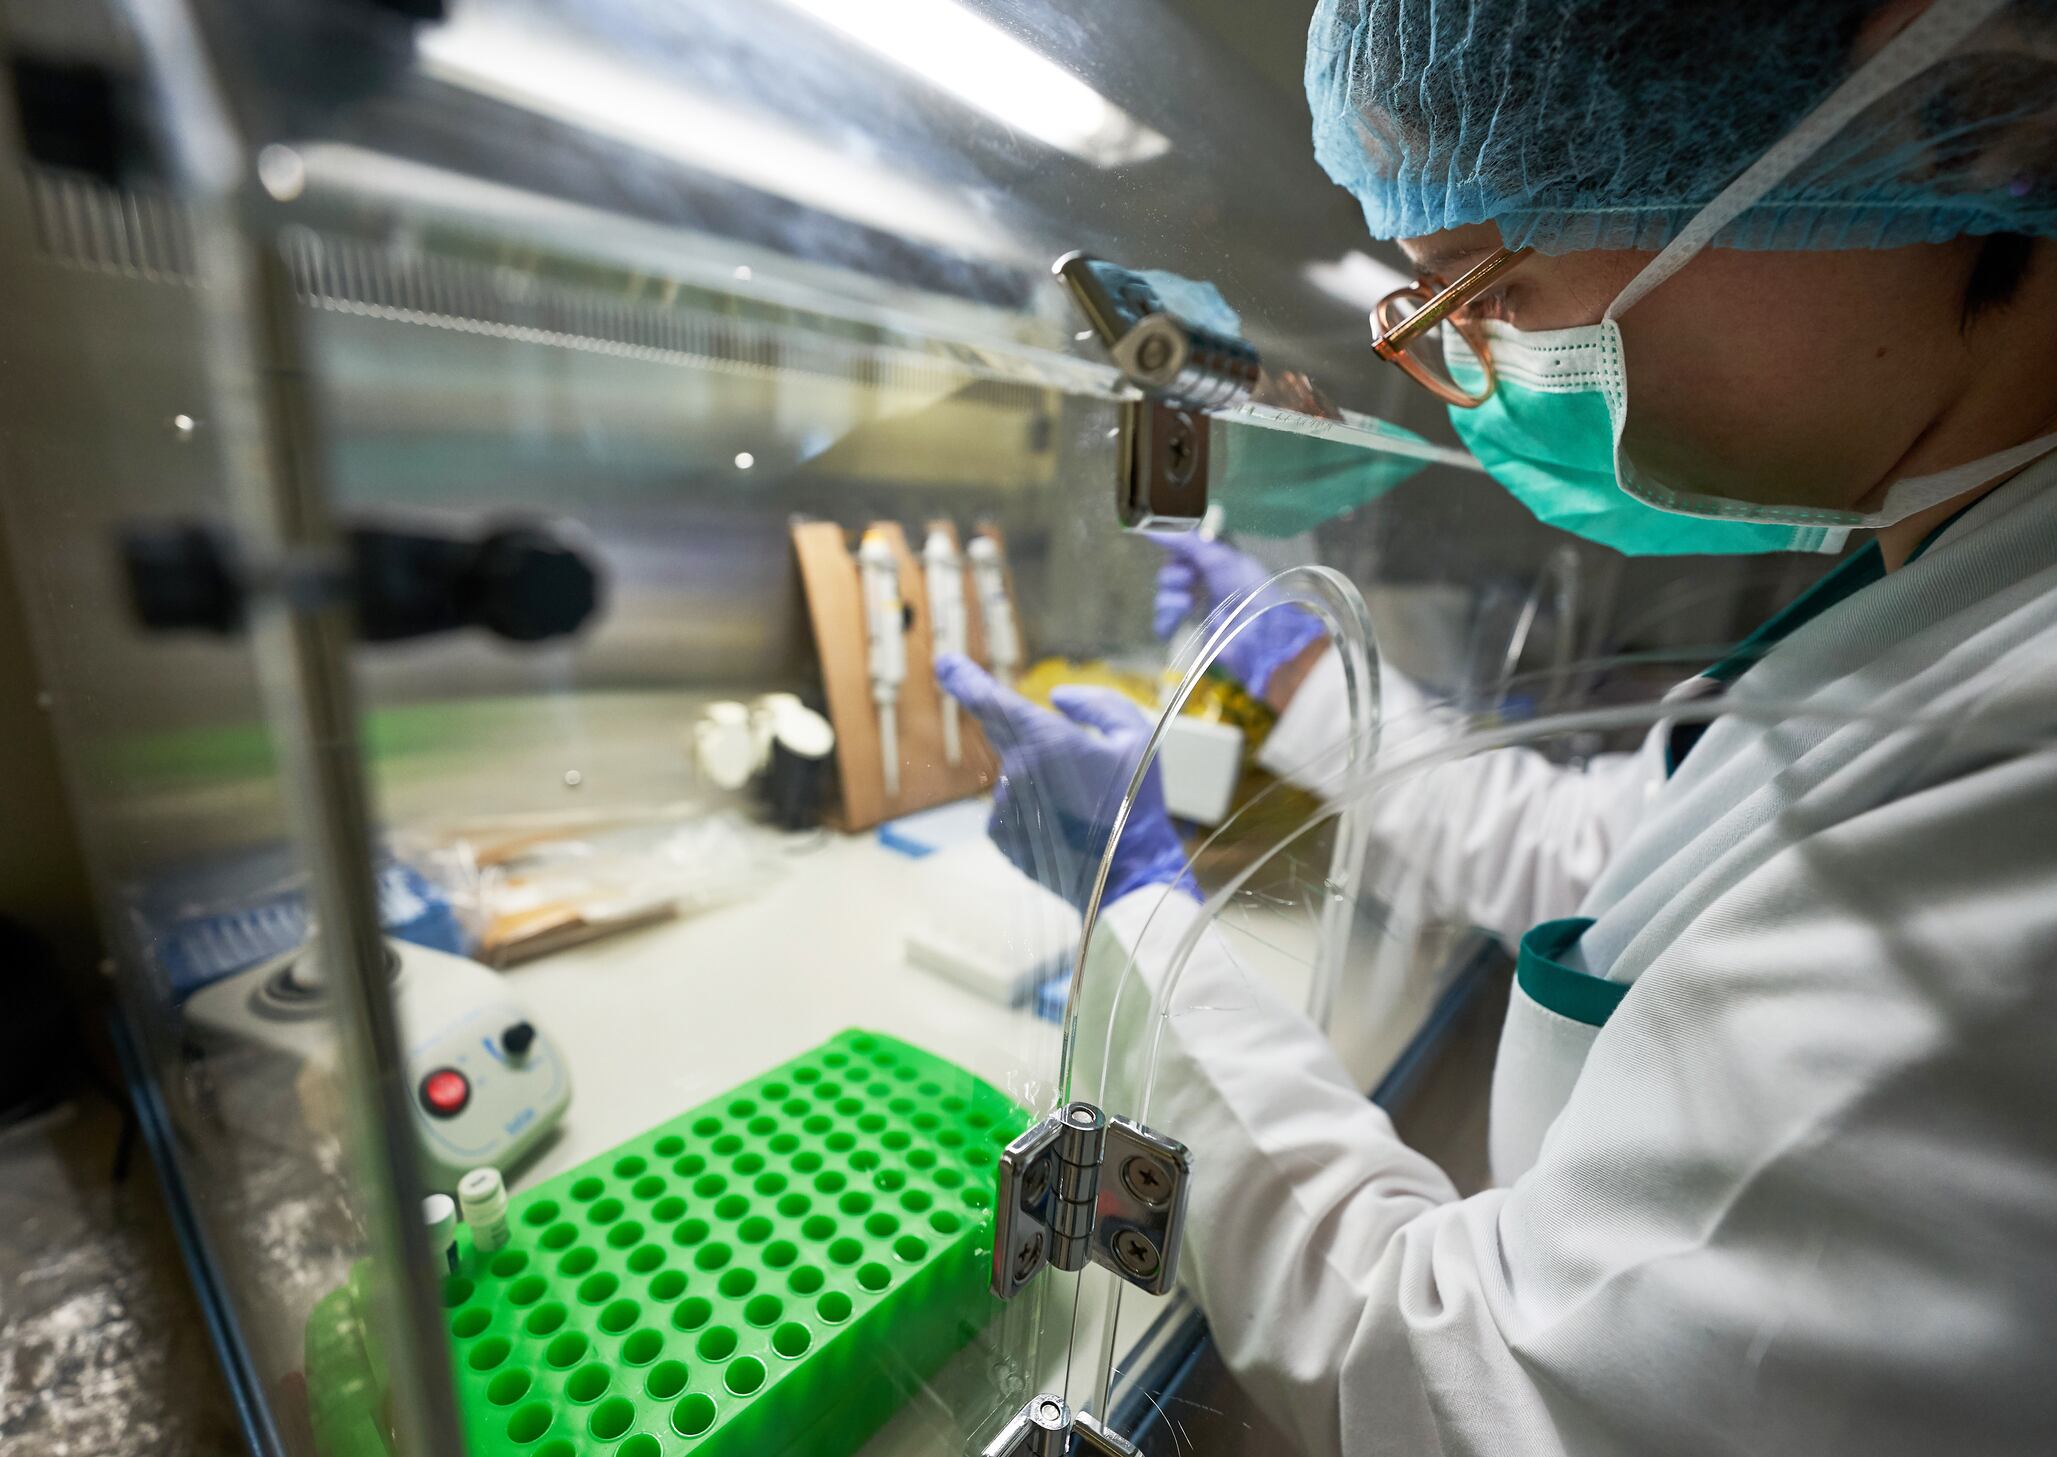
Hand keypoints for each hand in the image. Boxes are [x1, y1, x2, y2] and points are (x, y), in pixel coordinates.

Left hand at [934, 653, 1193, 911]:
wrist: (1128, 877)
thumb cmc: (1138, 805)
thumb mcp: (1137, 739)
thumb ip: (1099, 704)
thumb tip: (1057, 698)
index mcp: (1046, 741)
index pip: (992, 701)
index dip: (964, 678)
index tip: (943, 661)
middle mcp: (1017, 771)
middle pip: (1001, 733)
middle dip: (1007, 721)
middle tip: (1030, 728)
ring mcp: (1004, 806)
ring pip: (1015, 774)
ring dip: (1038, 778)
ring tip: (1080, 806)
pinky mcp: (1001, 835)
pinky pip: (1011, 807)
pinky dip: (1032, 808)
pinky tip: (1064, 827)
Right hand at [1150, 534, 1325, 697]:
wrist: (1259, 633)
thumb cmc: (1248, 590)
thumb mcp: (1219, 558)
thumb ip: (1186, 543)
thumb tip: (1152, 529)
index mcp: (1214, 564)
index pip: (1181, 552)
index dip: (1173, 551)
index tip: (1171, 551)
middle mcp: (1203, 585)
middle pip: (1168, 576)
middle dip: (1172, 576)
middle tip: (1188, 578)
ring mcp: (1196, 611)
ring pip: (1164, 600)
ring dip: (1169, 599)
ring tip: (1187, 602)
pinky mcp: (1190, 634)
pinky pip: (1163, 626)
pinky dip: (1166, 622)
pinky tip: (1179, 619)